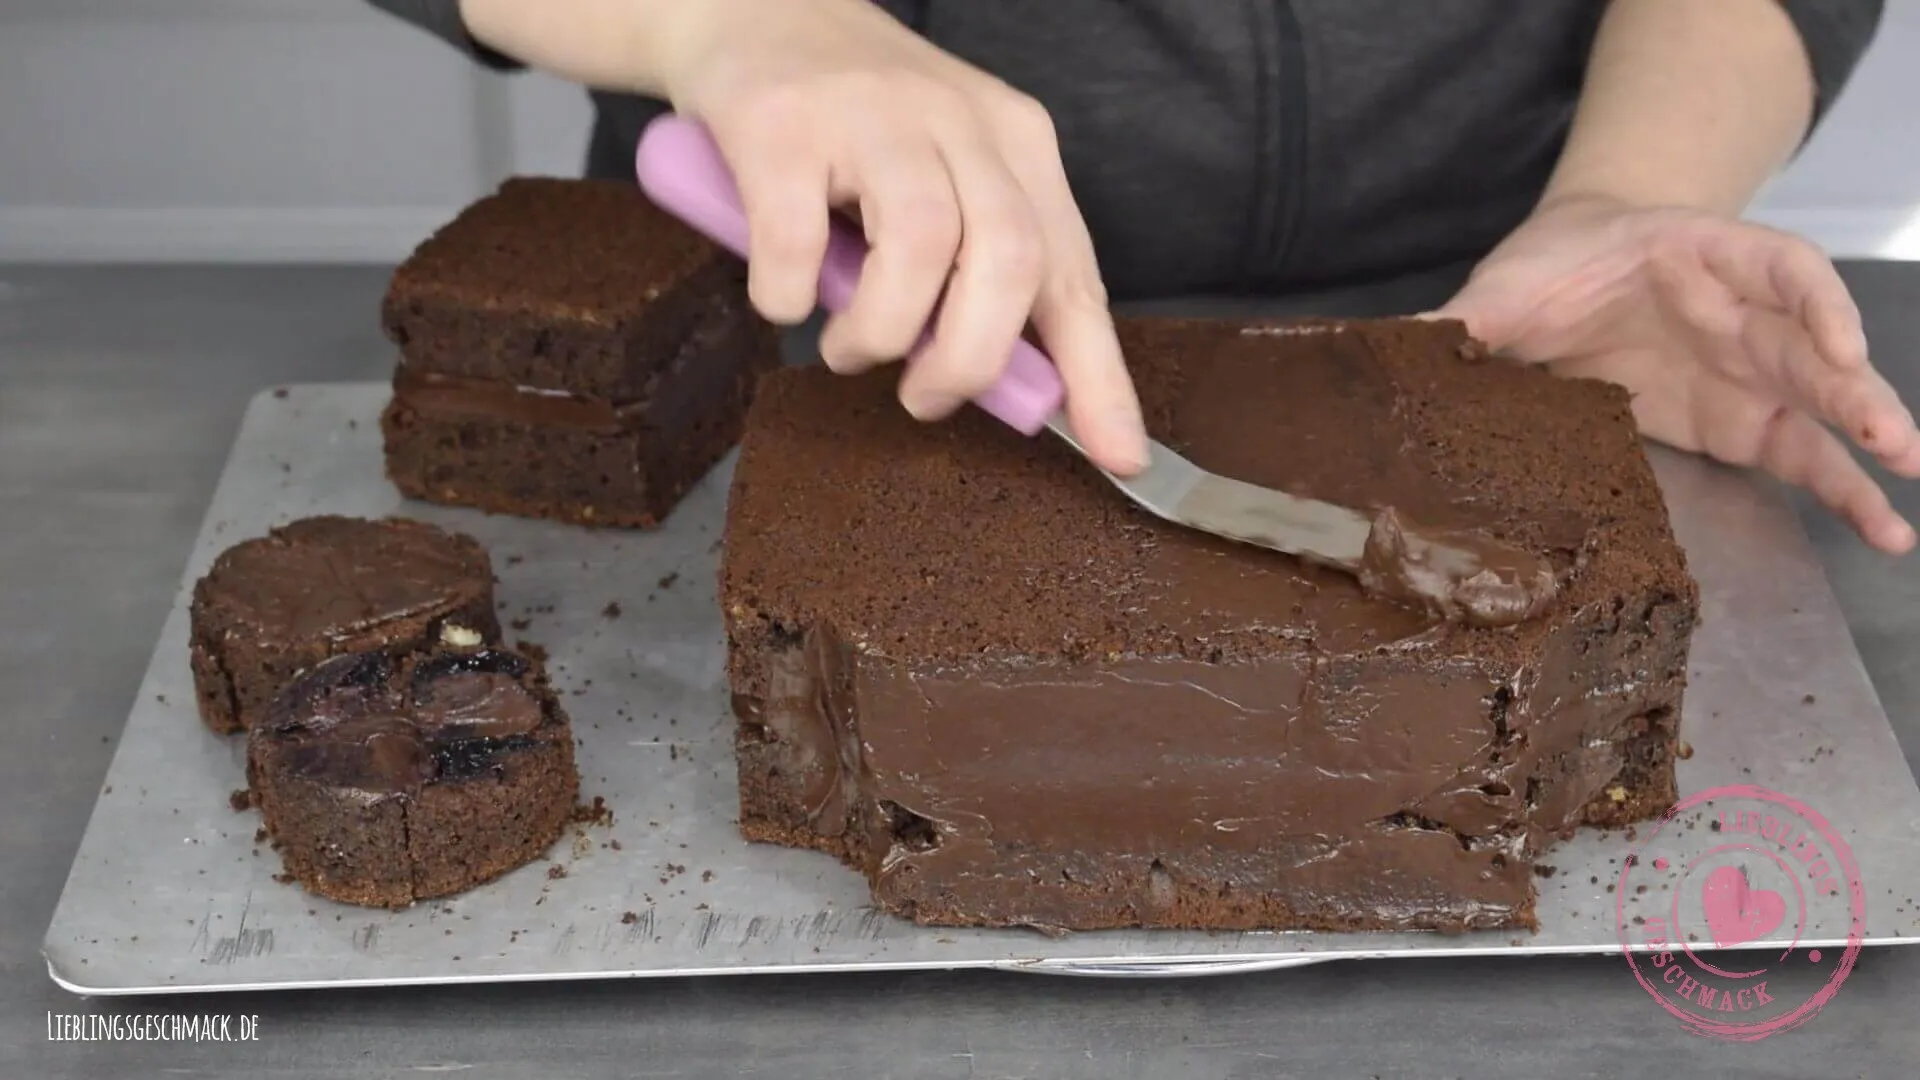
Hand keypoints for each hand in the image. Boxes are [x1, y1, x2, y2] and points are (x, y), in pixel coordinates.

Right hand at [658, 0, 1146, 472]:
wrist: (749, 9)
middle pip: (1008, 259)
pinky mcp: (781, 125)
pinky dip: (792, 294)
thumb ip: (984, 269)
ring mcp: (870, 116)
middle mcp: (958, 121)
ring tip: (849, 349)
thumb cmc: (853, 121)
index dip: (1099, 374)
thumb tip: (1026, 393)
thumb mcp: (945, 176)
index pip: (1074, 272)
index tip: (1119, 456)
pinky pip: (799, 240)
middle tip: (926, 396)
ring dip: (882, 333)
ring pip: (919, 247)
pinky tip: (786, 296)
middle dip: (970, 360)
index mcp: (1016, 144)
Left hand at [1435, 193, 1919, 552]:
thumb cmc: (1548, 265)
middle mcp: (1739, 312)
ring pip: (1818, 407)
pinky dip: (1836, 488)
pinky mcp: (1736, 420)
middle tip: (1890, 441)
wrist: (1564, 272)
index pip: (1775, 266)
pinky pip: (1797, 452)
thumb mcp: (1503, 285)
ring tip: (1899, 515)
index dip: (1811, 301)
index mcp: (1697, 256)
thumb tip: (1388, 350)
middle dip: (1851, 391)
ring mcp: (1745, 368)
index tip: (1835, 340)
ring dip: (1862, 451)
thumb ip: (1461, 319)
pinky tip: (1878, 530)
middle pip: (1810, 345)